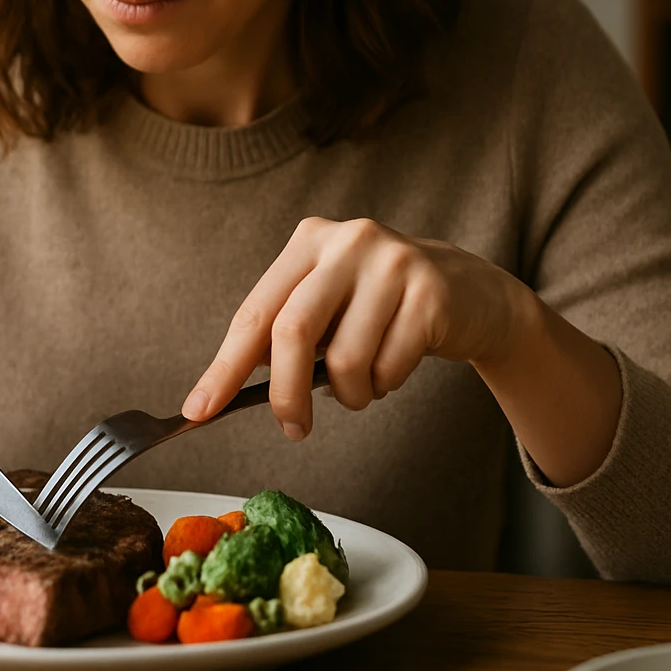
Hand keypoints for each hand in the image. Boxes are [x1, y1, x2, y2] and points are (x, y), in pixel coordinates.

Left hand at [182, 217, 535, 439]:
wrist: (471, 293)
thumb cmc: (382, 309)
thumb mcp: (329, 306)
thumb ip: (285, 336)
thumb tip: (220, 395)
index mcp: (308, 241)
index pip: (255, 312)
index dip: (225, 366)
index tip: (199, 410)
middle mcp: (347, 241)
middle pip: (293, 330)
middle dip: (286, 394)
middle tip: (292, 429)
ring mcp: (393, 262)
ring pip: (346, 359)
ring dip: (350, 394)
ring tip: (364, 384)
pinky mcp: (431, 293)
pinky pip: (389, 367)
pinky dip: (386, 385)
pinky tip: (396, 366)